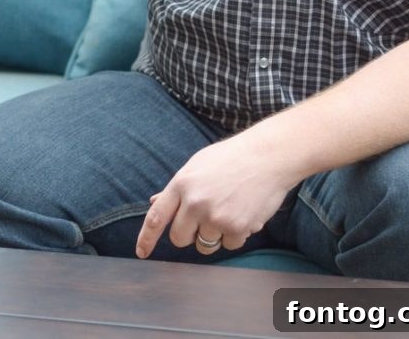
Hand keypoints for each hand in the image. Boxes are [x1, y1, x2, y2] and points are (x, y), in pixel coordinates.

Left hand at [135, 131, 290, 258]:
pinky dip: (236, 234)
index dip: (146, 238)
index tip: (142, 253)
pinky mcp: (236, 228)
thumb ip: (177, 188)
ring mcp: (215, 216)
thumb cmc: (231, 158)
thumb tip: (154, 203)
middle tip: (206, 217)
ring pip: (205, 245)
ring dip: (215, 235)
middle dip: (189, 234)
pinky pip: (229, 245)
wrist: (267, 156)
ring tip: (229, 208)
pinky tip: (244, 211)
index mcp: (182, 183)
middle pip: (179, 238)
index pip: (156, 217)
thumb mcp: (198, 165)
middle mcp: (195, 202)